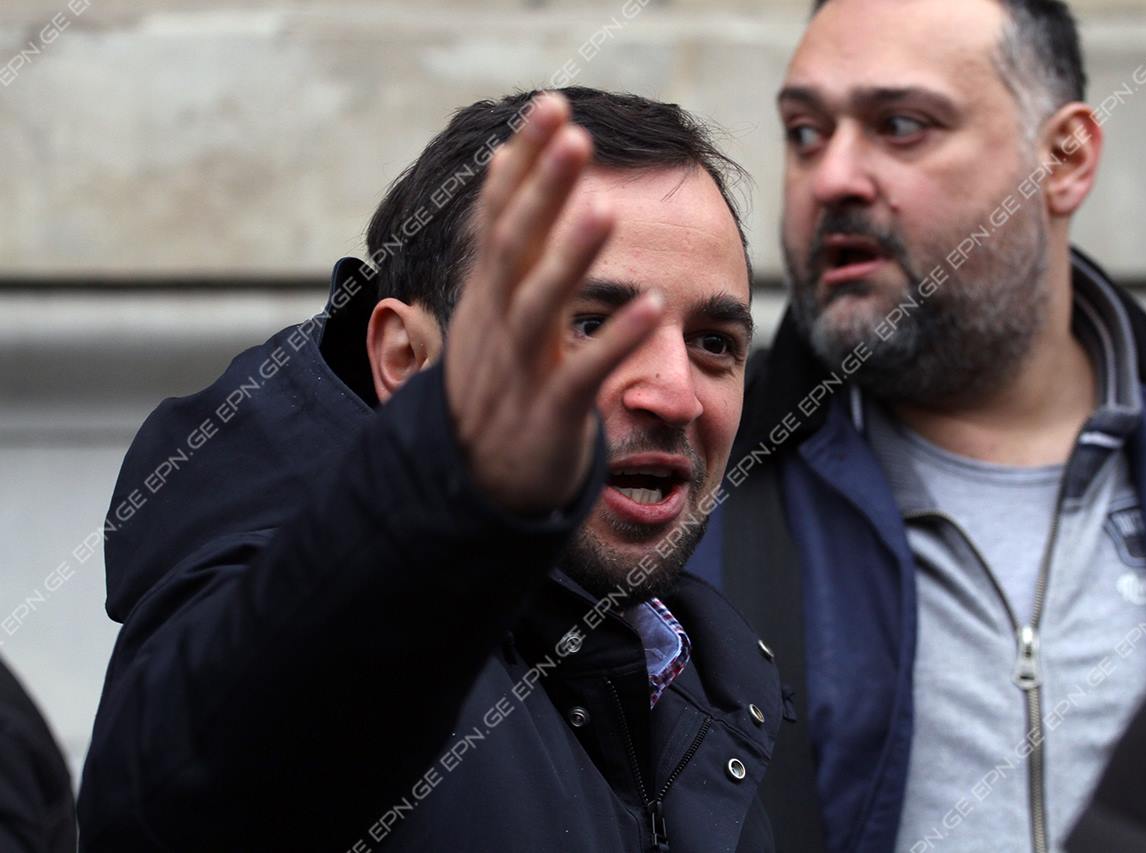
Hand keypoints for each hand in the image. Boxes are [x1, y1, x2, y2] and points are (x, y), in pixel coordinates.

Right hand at [444, 94, 662, 514]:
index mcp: (488, 296)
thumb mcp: (492, 309)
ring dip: (571, 258)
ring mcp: (521, 370)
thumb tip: (508, 163)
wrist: (478, 485)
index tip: (553, 107)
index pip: (501, 217)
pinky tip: (654, 307)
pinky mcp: (550, 415)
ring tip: (604, 208)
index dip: (524, 164)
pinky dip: (615, 342)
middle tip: (573, 132)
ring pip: (539, 307)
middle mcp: (498, 324)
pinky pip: (583, 376)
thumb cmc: (499, 386)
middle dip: (543, 188)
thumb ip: (507, 245)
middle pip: (516, 248)